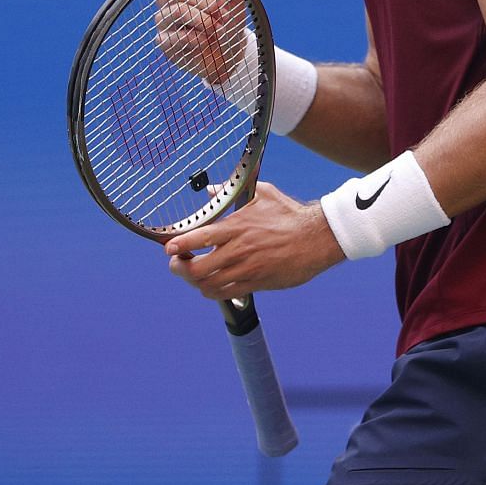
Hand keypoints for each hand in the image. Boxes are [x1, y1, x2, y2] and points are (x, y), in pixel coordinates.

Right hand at [153, 0, 249, 84]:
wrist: (229, 55)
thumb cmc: (229, 25)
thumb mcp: (236, 3)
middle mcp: (170, 1)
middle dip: (206, 3)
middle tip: (221, 14)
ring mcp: (164, 20)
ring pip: (177, 11)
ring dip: (203, 21)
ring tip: (216, 29)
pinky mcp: (163, 41)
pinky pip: (175, 35)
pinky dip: (197, 39)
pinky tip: (206, 42)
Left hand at [164, 182, 345, 298]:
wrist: (316, 238)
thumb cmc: (290, 214)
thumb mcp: (262, 194)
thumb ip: (232, 192)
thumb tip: (210, 189)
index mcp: (237, 227)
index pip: (200, 237)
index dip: (180, 245)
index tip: (169, 248)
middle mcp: (238, 250)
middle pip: (197, 268)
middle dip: (180, 268)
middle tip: (177, 264)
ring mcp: (247, 269)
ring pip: (208, 284)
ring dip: (195, 282)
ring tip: (193, 275)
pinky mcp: (256, 283)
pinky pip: (226, 294)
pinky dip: (213, 292)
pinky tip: (211, 286)